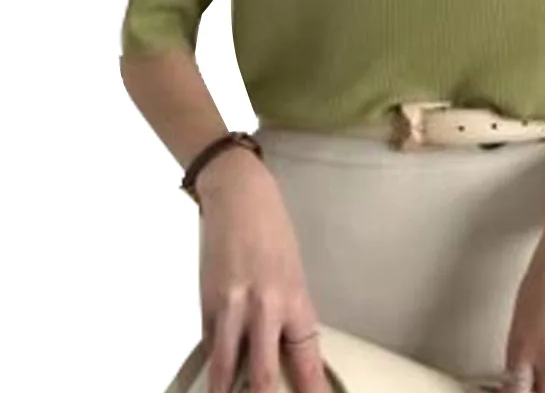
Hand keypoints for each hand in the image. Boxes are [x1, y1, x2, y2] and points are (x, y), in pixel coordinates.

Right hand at [196, 147, 331, 392]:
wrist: (240, 198)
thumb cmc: (273, 231)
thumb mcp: (291, 271)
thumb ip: (287, 310)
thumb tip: (281, 346)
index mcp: (295, 298)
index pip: (306, 356)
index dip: (311, 386)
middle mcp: (265, 308)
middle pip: (264, 374)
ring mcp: (232, 308)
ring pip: (227, 367)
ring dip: (227, 391)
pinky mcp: (207, 303)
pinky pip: (211, 343)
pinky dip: (215, 360)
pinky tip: (216, 374)